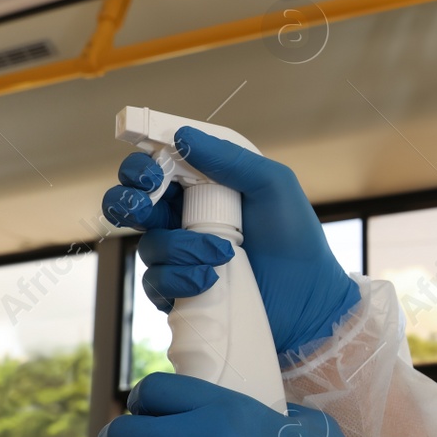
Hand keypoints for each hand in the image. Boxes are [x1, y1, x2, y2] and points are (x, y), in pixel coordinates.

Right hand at [102, 127, 360, 356]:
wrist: (308, 300)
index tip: (150, 173)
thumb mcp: (273, 186)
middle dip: (128, 203)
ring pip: (147, 246)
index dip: (140, 167)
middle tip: (147, 207)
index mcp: (200, 187)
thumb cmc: (295, 238)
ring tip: (222, 254)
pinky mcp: (179, 291)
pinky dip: (180, 279)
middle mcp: (182, 219)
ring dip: (180, 248)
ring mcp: (179, 257)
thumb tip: (182, 135)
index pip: (153, 168)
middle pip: (129, 205)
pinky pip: (156, 283)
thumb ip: (231, 158)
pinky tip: (210, 279)